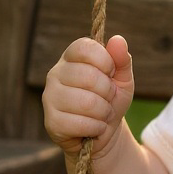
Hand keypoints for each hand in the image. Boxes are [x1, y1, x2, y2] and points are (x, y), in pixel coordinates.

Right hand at [42, 35, 133, 158]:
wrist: (104, 133)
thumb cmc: (111, 101)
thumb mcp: (122, 80)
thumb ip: (121, 60)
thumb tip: (118, 39)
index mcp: (71, 58)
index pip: (85, 47)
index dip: (105, 61)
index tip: (110, 73)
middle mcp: (55, 74)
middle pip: (89, 76)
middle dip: (108, 92)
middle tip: (108, 99)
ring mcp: (50, 97)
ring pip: (86, 103)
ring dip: (104, 112)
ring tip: (102, 114)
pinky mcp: (51, 122)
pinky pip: (81, 123)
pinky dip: (97, 128)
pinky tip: (94, 127)